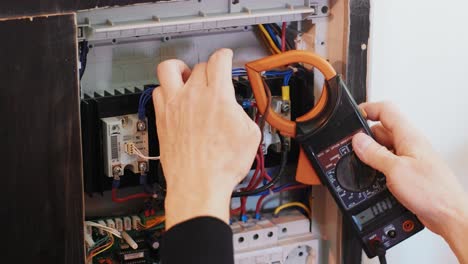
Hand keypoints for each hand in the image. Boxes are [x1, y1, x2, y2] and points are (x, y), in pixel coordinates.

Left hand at [153, 49, 260, 229]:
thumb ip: (243, 113)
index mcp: (218, 97)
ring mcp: (174, 106)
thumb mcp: (250, 135)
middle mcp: (193, 97)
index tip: (225, 57)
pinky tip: (173, 98)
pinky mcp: (162, 119)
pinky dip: (166, 90)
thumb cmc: (221, 166)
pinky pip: (157, 92)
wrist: (198, 185)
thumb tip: (237, 109)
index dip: (225, 55)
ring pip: (168, 69)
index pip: (219, 61)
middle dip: (209, 69)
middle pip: (199, 66)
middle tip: (213, 77)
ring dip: (179, 69)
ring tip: (185, 76)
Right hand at [352, 102, 467, 262]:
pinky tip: (373, 178)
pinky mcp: (408, 173)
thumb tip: (357, 140)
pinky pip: (387, 164)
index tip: (352, 116)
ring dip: (371, 155)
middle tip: (353, 148)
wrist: (449, 217)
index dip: (368, 109)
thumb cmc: (433, 192)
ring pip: (383, 148)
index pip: (386, 110)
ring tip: (363, 165)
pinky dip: (377, 168)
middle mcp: (410, 144)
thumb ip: (374, 153)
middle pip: (381, 130)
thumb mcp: (396, 170)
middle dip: (364, 138)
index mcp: (409, 136)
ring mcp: (409, 159)